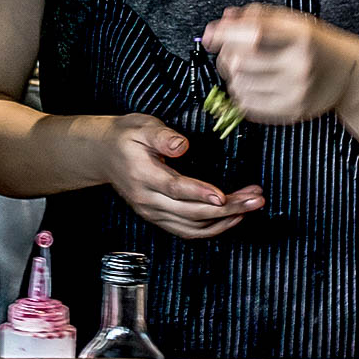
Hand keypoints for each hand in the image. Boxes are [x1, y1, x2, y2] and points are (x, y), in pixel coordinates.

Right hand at [101, 113, 263, 239]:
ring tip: (251, 206)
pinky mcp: (158, 218)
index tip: (222, 195)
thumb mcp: (141, 126)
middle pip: (191, 212)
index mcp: (143, 176)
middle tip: (255, 199)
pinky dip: (212, 229)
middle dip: (227, 208)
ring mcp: (152, 213)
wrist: (103, 154)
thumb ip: (162, 136)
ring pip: (193, 227)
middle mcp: (147, 200)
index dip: (200, 193)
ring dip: (225, 220)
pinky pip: (188, 231)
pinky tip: (232, 218)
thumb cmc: (126, 137)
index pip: (175, 189)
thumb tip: (182, 146)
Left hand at [201, 4, 358, 125]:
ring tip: (244, 68)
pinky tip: (250, 84)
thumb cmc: (317, 43)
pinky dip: (240, 94)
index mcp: (300, 37)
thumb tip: (224, 19)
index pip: (254, 34)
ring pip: (240, 85)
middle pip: (240, 62)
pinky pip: (248, 106)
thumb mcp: (292, 21)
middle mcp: (299, 66)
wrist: (349, 73)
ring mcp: (296, 92)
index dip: (225, 34)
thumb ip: (258, 16)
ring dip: (232, 76)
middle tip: (231, 52)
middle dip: (226, 55)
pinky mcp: (292, 113)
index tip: (210, 35)